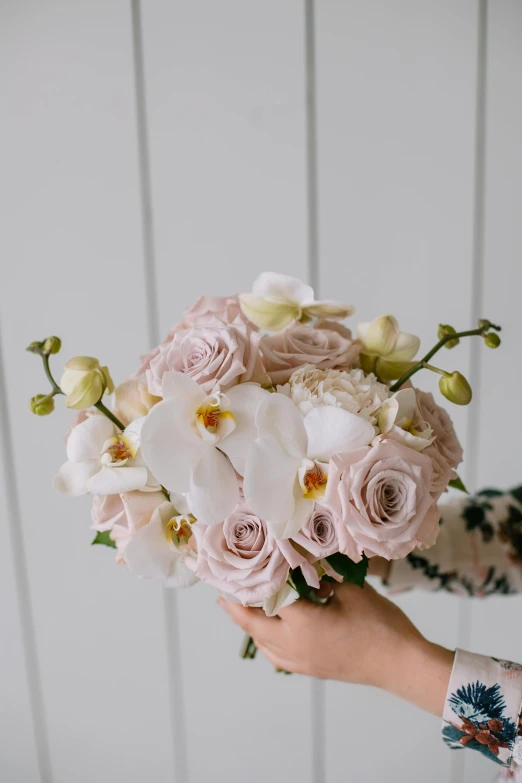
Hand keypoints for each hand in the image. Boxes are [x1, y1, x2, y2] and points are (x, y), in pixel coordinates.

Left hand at [219, 581, 453, 716]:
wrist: (400, 664)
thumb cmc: (379, 623)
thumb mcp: (351, 590)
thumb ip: (323, 578)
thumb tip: (304, 569)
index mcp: (299, 622)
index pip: (264, 597)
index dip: (250, 582)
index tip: (236, 570)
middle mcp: (292, 645)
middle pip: (253, 624)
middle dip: (237, 608)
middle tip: (223, 593)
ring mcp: (300, 662)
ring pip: (262, 642)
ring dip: (250, 625)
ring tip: (242, 608)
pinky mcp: (310, 670)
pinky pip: (276, 656)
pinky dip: (266, 641)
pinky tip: (269, 632)